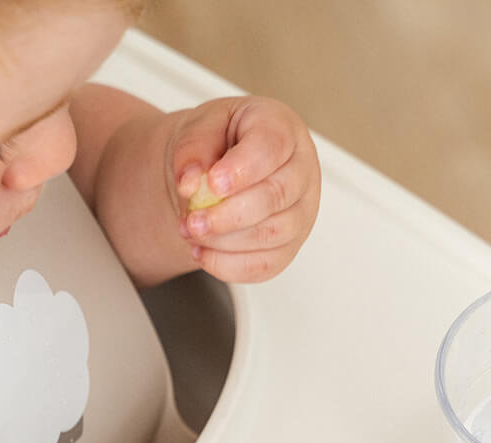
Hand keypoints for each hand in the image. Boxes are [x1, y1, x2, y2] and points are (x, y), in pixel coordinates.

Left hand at [170, 96, 320, 282]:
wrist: (221, 167)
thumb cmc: (220, 142)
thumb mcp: (201, 128)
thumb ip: (193, 149)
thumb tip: (189, 182)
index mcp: (283, 130)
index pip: (271, 148)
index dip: (241, 169)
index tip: (212, 183)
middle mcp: (301, 172)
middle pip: (275, 198)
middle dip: (228, 216)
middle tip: (192, 221)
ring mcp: (301, 213)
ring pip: (270, 236)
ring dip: (224, 242)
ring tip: (191, 233)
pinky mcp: (288, 247)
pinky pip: (264, 266)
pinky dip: (228, 266)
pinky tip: (203, 253)